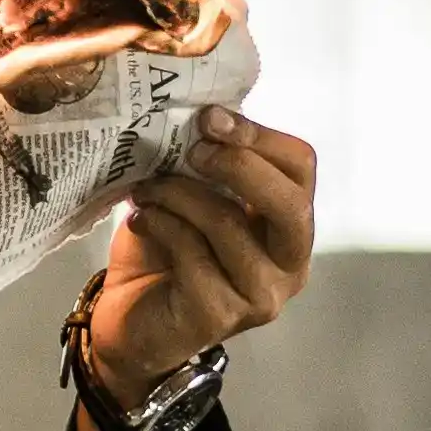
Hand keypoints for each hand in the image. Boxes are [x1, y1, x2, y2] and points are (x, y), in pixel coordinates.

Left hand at [92, 107, 315, 392]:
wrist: (128, 322)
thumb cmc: (166, 253)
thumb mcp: (193, 196)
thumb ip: (209, 162)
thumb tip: (200, 109)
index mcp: (290, 226)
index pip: (301, 168)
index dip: (259, 136)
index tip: (209, 116)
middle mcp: (289, 265)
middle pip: (289, 203)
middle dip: (239, 165)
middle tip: (193, 147)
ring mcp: (259, 296)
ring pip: (229, 225)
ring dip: (179, 194)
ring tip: (144, 188)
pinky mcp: (218, 316)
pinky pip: (192, 253)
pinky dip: (160, 225)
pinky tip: (139, 220)